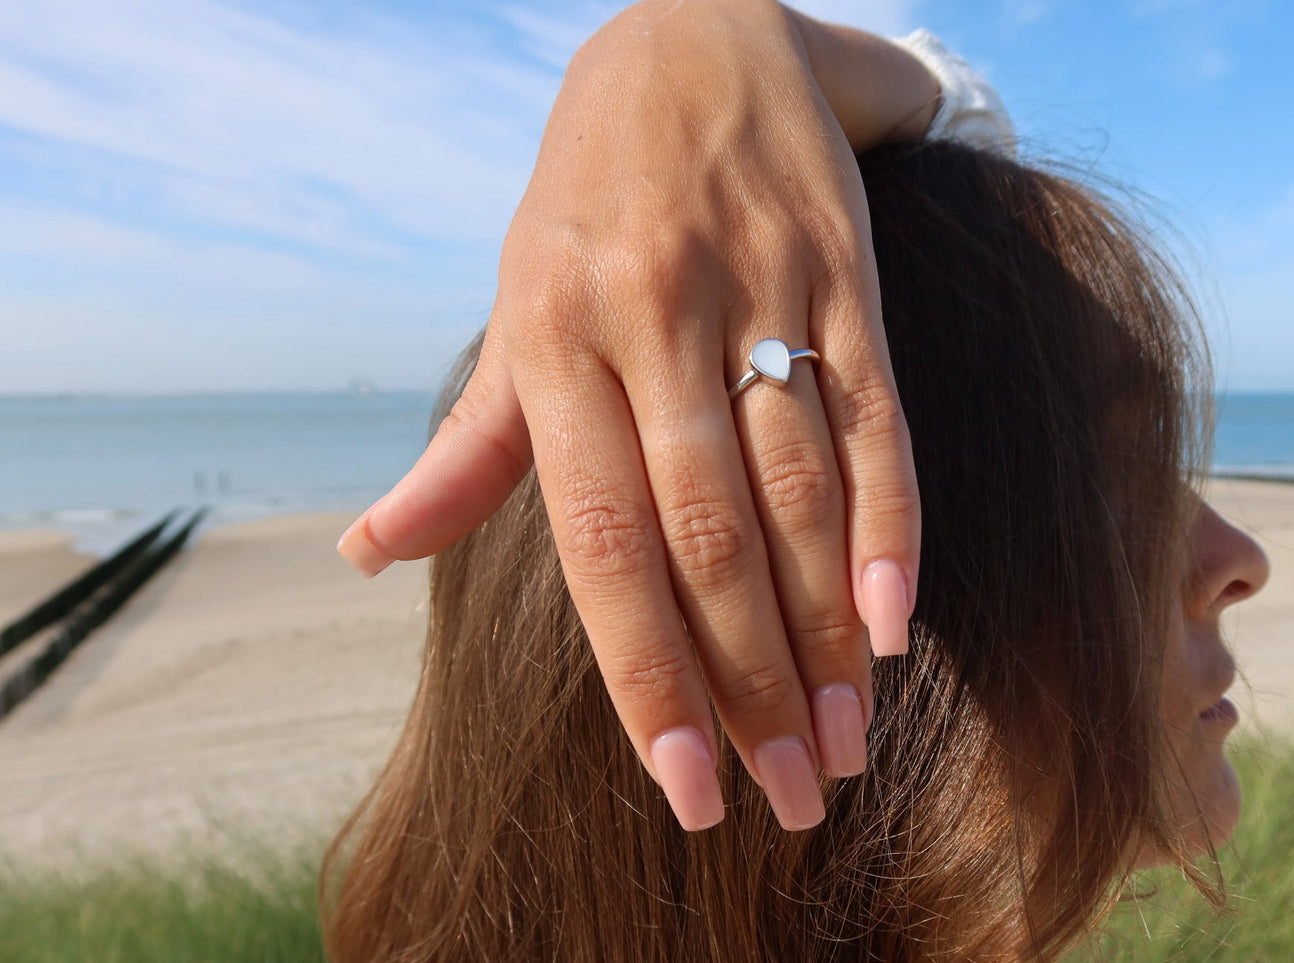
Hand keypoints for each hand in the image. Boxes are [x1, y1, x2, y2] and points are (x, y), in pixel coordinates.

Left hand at [338, 0, 934, 830]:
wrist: (695, 36)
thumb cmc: (588, 201)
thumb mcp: (513, 305)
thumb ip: (467, 446)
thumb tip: (370, 554)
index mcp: (553, 340)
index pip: (605, 546)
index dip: (650, 677)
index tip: (687, 791)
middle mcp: (652, 319)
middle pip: (714, 539)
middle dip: (753, 686)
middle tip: (790, 798)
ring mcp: (758, 290)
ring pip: (800, 491)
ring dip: (824, 634)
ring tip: (842, 745)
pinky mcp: (843, 271)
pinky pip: (877, 414)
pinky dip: (890, 523)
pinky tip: (890, 624)